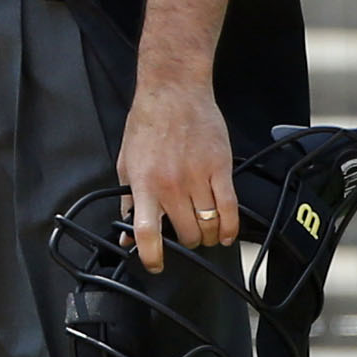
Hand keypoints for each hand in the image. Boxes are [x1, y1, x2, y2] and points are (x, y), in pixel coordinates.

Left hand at [117, 74, 237, 272]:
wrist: (173, 92)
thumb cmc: (147, 125)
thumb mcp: (126, 163)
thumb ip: (127, 200)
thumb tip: (125, 232)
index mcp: (144, 184)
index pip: (147, 231)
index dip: (151, 255)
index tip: (155, 264)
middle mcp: (171, 184)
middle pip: (187, 233)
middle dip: (187, 243)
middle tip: (186, 238)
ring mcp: (198, 177)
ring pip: (209, 224)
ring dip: (208, 236)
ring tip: (205, 234)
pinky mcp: (220, 168)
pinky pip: (231, 207)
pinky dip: (231, 227)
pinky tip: (226, 233)